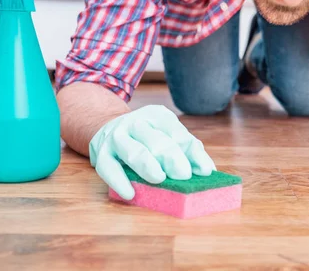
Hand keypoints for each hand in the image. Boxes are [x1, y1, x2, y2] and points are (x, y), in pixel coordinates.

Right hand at [89, 105, 215, 199]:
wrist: (106, 127)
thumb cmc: (147, 137)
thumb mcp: (167, 134)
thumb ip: (187, 149)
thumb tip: (206, 170)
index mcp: (158, 116)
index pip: (178, 133)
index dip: (192, 153)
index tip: (205, 171)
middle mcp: (137, 123)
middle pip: (157, 141)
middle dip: (172, 157)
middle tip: (184, 175)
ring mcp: (117, 137)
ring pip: (134, 152)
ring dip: (148, 166)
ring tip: (160, 178)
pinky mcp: (102, 154)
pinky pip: (109, 169)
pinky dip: (119, 182)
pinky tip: (130, 193)